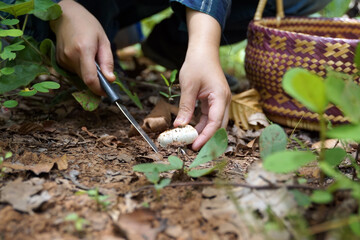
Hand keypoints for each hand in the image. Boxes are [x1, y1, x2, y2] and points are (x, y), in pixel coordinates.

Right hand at [50, 0, 114, 94]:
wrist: (66, 16)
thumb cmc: (88, 26)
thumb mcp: (104, 40)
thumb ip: (107, 61)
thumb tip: (110, 79)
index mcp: (83, 49)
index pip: (90, 78)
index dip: (99, 89)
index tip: (107, 92)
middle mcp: (71, 56)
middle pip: (86, 79)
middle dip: (96, 80)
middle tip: (102, 70)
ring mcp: (63, 59)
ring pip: (80, 76)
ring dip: (88, 72)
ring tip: (90, 56)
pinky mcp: (59, 61)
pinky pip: (74, 71)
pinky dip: (81, 68)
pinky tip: (82, 55)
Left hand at [174, 9, 230, 150]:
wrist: (203, 50)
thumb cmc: (197, 64)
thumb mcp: (189, 86)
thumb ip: (185, 107)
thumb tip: (179, 126)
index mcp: (221, 97)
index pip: (215, 122)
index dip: (205, 136)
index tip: (194, 146)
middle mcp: (224, 101)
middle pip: (218, 126)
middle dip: (207, 139)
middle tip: (192, 149)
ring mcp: (220, 101)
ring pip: (214, 123)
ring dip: (203, 133)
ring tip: (189, 142)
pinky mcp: (214, 101)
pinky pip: (210, 117)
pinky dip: (201, 125)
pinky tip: (191, 131)